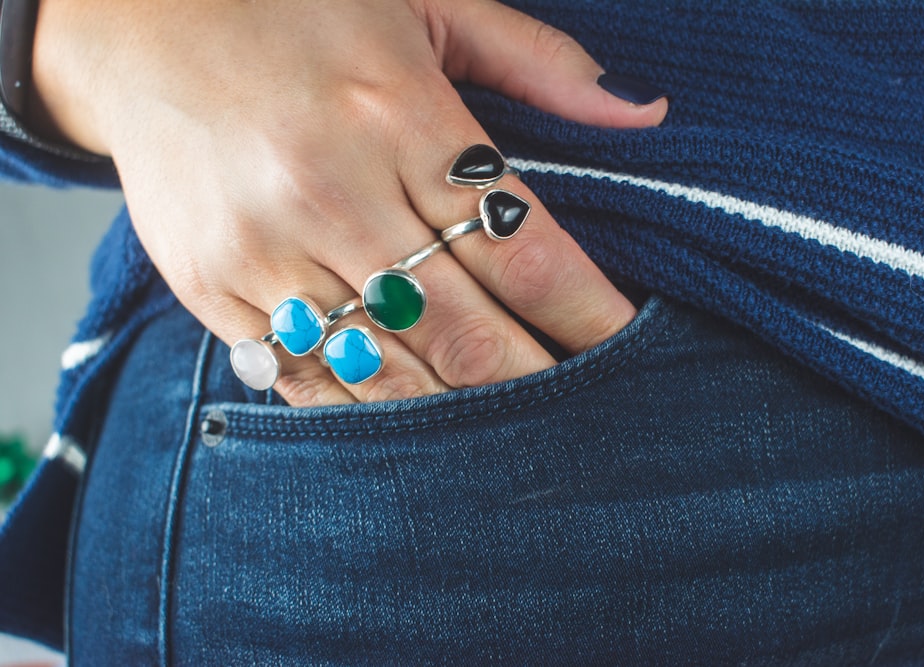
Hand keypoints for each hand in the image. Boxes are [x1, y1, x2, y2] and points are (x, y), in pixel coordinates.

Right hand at [29, 0, 666, 405]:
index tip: (628, 347)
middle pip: (465, 328)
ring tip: (518, 435)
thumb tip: (645, 111)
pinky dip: (372, 410)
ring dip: (464, 413)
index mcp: (400, 114)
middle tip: (587, 412)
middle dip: (538, 383)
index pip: (524, 247)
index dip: (587, 312)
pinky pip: (308, 378)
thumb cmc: (302, 11)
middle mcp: (333, 190)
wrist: (142, 26)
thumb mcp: (428, 4)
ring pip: (390, 371)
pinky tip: (419, 419)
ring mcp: (265, 248)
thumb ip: (538, 64)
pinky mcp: (214, 288)